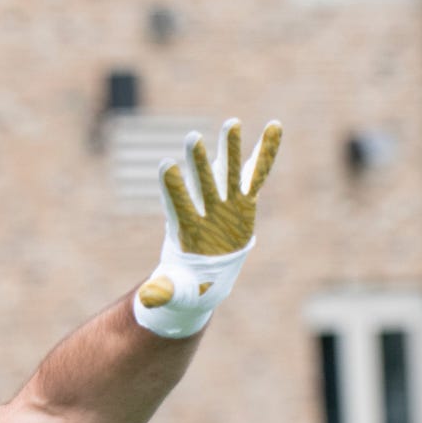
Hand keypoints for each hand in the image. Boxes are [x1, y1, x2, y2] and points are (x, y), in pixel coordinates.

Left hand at [135, 117, 281, 339]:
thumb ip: (162, 291)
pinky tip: (274, 127)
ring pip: (228, 173)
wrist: (202, 280)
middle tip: (192, 138)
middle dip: (198, 163)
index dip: (172, 188)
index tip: (165, 166)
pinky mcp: (243, 203)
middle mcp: (204, 211)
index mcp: (185, 231)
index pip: (176, 205)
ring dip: (229, 150)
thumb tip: (147, 299)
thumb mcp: (174, 291)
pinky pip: (257, 175)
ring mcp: (225, 204)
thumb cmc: (185, 287)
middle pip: (200, 184)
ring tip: (231, 123)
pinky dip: (266, 153)